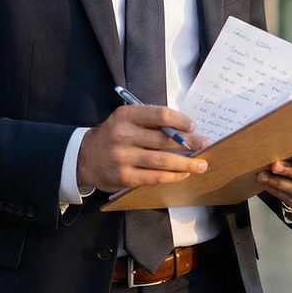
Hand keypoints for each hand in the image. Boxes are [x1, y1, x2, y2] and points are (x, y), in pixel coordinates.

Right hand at [76, 105, 209, 193]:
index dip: (180, 121)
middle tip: (205, 144)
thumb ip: (150, 122)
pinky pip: (155, 177)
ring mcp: (123, 158)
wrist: (85, 157)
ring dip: (186, 163)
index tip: (193, 126)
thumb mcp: (125, 120)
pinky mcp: (125, 177)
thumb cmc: (113, 135)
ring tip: (201, 164)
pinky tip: (183, 174)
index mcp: (125, 115)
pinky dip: (173, 176)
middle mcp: (123, 135)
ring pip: (162, 161)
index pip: (159, 115)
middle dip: (190, 143)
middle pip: (164, 139)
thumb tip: (185, 129)